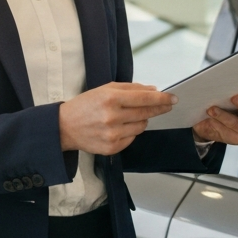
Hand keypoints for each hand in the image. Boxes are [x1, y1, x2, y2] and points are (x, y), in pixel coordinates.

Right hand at [59, 82, 175, 155]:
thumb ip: (130, 89)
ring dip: (141, 119)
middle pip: (146, 113)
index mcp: (111, 99)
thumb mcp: (105, 89)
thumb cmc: (85, 105)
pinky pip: (132, 138)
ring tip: (129, 115)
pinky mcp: (112, 148)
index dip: (162, 99)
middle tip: (167, 105)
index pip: (144, 98)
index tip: (173, 98)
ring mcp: (113, 135)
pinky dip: (131, 131)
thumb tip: (153, 90)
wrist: (65, 127)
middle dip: (159, 109)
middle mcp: (112, 117)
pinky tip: (120, 127)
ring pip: (141, 126)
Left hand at [192, 84, 237, 145]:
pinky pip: (226, 133)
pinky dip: (217, 125)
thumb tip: (226, 80)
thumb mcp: (232, 94)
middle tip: (235, 97)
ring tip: (212, 109)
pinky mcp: (236, 139)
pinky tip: (209, 119)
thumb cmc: (226, 103)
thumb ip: (235, 89)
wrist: (213, 123)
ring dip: (224, 116)